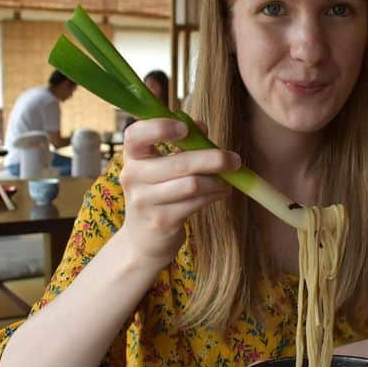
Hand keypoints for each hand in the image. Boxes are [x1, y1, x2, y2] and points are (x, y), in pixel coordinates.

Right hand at [117, 117, 238, 266]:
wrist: (144, 240)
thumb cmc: (157, 194)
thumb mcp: (160, 167)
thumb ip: (180, 145)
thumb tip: (201, 126)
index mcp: (133, 157)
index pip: (136, 135)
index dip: (160, 127)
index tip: (185, 128)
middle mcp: (133, 177)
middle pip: (179, 163)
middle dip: (213, 159)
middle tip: (234, 159)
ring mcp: (145, 201)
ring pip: (192, 184)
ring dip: (217, 180)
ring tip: (227, 179)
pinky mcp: (162, 220)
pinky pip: (196, 202)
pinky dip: (214, 194)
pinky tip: (221, 192)